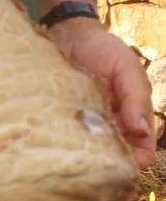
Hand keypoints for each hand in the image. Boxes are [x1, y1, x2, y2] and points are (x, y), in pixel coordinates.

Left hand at [47, 16, 156, 169]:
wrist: (67, 35)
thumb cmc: (102, 50)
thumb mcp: (125, 67)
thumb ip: (135, 97)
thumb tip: (142, 132)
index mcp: (133, 118)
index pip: (142, 152)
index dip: (135, 161)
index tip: (120, 161)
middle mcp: (112, 129)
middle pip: (115, 161)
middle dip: (108, 164)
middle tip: (92, 158)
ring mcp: (87, 129)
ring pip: (91, 157)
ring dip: (86, 158)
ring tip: (74, 153)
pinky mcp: (64, 127)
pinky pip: (67, 145)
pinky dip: (66, 148)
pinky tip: (58, 146)